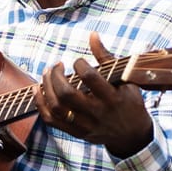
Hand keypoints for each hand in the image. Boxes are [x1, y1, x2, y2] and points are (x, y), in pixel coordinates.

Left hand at [36, 31, 153, 157]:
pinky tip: (38, 90)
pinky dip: (41, 104)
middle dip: (56, 76)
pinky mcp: (77, 133)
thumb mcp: (126, 79)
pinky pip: (51, 121)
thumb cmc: (130, 102)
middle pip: (67, 94)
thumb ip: (107, 58)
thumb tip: (92, 35)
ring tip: (46, 74)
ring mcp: (86, 125)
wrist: (132, 135)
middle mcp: (97, 113)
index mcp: (112, 98)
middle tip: (56, 65)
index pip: (90, 78)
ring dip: (46, 88)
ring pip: (57, 108)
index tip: (78, 61)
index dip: (79, 64)